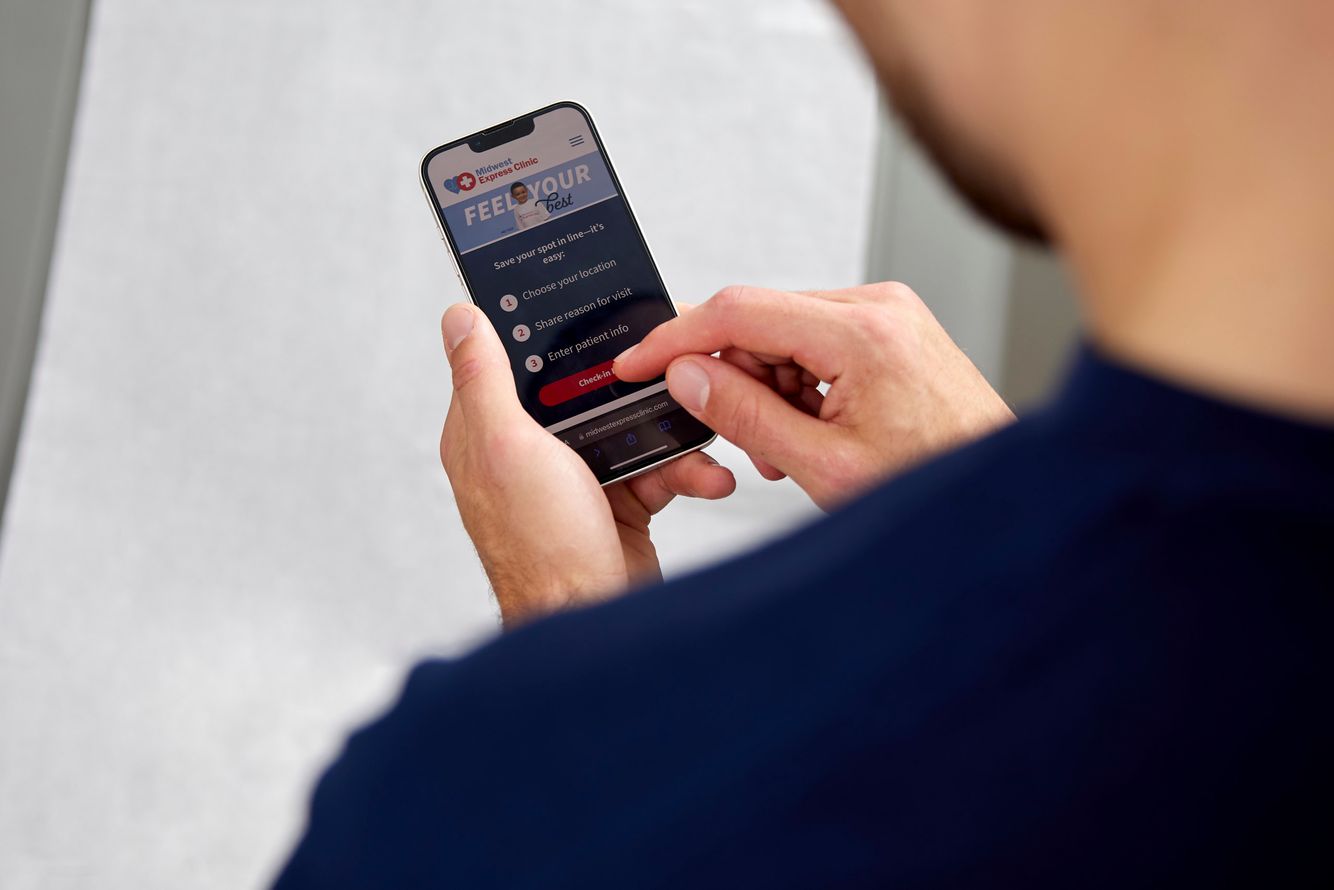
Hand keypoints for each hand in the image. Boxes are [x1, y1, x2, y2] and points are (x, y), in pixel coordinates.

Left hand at [439, 304, 734, 628]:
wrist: (597, 623)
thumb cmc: (543, 547)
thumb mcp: (507, 447)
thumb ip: (484, 379)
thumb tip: (460, 316)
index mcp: (490, 433)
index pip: (514, 361)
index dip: (550, 333)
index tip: (594, 306)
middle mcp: (530, 453)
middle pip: (585, 389)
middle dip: (634, 383)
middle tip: (671, 369)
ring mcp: (576, 478)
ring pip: (630, 425)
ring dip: (673, 433)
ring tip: (701, 436)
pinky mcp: (618, 502)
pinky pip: (658, 467)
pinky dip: (686, 470)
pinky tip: (707, 476)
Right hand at [614, 283, 1013, 510]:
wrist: (1003, 494)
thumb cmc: (935, 483)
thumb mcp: (825, 465)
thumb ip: (746, 417)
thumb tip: (688, 377)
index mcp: (863, 333)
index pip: (740, 311)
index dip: (676, 338)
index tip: (637, 361)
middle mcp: (878, 308)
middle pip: (760, 320)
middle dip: (733, 376)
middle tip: (735, 435)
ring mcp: (887, 315)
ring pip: (784, 333)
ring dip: (767, 388)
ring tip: (789, 447)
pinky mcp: (890, 329)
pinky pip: (815, 342)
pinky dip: (797, 385)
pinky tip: (810, 429)